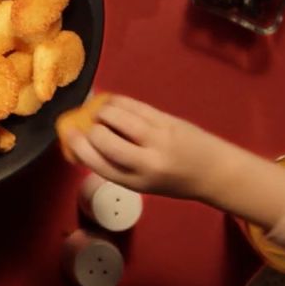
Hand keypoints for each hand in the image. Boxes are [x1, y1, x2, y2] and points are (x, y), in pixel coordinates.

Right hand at [66, 95, 284, 228]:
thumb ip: (115, 165)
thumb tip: (84, 142)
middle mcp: (145, 161)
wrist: (215, 171)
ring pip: (115, 114)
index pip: (96, 161)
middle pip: (102, 135)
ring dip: (101, 110)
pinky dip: (116, 102)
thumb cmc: (175, 181)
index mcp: (135, 181)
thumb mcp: (141, 183)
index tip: (69, 134)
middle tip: (88, 123)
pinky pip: (133, 105)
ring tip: (101, 113)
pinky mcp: (166, 119)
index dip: (77, 145)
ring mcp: (157, 137)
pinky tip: (113, 104)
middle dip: (89, 126)